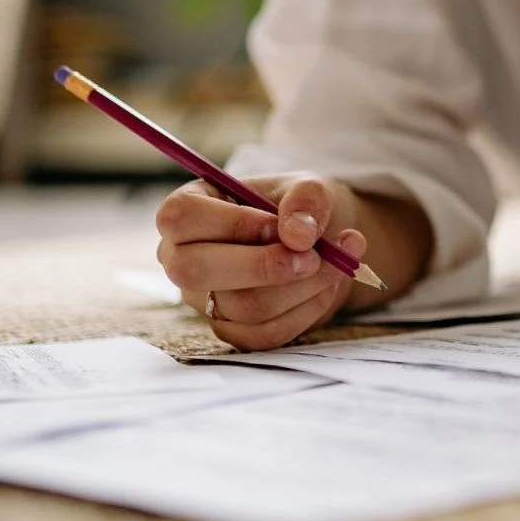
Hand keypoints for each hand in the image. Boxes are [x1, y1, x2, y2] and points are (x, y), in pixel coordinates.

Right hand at [154, 175, 369, 351]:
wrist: (319, 244)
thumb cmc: (299, 208)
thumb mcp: (309, 187)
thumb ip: (307, 198)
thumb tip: (298, 234)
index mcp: (187, 211)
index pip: (181, 217)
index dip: (233, 223)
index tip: (278, 224)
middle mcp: (182, 257)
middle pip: (196, 270)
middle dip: (266, 265)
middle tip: (315, 254)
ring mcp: (203, 300)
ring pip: (244, 306)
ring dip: (304, 286)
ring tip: (339, 261)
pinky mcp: (232, 330)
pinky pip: (268, 333)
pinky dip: (309, 308)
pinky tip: (327, 284)